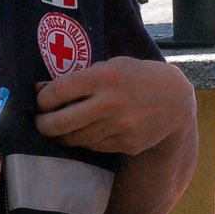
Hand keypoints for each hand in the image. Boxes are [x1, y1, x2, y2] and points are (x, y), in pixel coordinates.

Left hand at [34, 57, 194, 153]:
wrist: (174, 100)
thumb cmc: (135, 77)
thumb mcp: (110, 67)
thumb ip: (79, 78)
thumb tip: (40, 89)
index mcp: (103, 77)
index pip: (57, 92)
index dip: (43, 100)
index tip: (42, 102)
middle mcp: (110, 102)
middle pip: (60, 122)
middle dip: (43, 125)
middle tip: (41, 123)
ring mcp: (119, 126)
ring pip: (76, 138)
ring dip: (63, 135)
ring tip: (61, 128)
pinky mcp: (127, 143)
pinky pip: (94, 146)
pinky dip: (86, 141)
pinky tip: (87, 132)